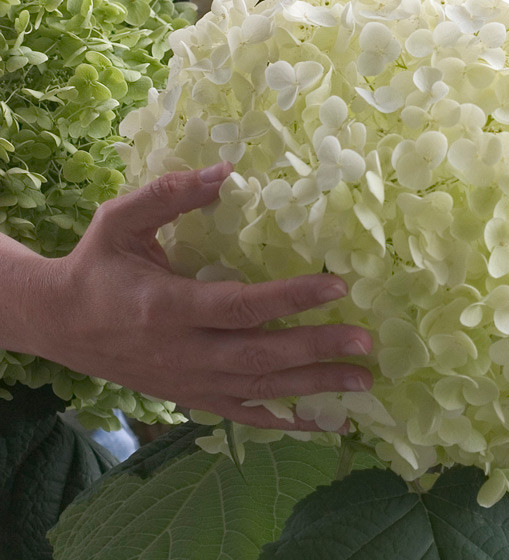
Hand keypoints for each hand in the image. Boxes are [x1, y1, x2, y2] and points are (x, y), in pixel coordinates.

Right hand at [7, 163, 370, 429]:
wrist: (59, 324)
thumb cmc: (97, 267)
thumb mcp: (120, 222)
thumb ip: (170, 195)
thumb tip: (225, 169)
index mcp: (168, 307)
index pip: (241, 306)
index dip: (292, 297)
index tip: (338, 286)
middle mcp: (183, 352)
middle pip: (261, 355)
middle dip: (317, 350)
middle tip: (365, 342)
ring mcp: (190, 382)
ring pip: (262, 390)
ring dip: (316, 387)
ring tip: (364, 380)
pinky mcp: (193, 398)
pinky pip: (246, 415)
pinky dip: (287, 422)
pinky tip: (325, 422)